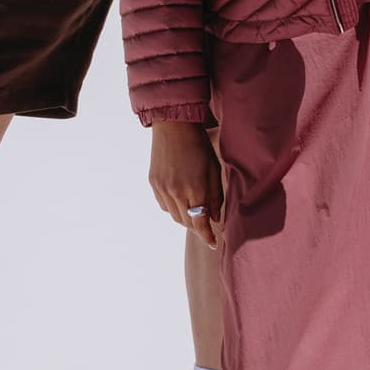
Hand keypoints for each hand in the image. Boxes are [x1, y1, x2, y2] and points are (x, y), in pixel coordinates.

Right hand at [149, 118, 222, 249]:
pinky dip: (173, 208)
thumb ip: (216, 196)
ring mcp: (162, 188)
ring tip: (195, 211)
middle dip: (198, 227)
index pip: (201, 223)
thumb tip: (214, 218)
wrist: (174, 125)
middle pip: (187, 223)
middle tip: (207, 225)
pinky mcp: (153, 183)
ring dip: (186, 218)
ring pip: (174, 216)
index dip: (207, 236)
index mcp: (195, 189)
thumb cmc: (199, 145)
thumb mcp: (214, 169)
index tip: (213, 244)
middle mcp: (176, 192)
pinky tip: (181, 199)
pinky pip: (164, 205)